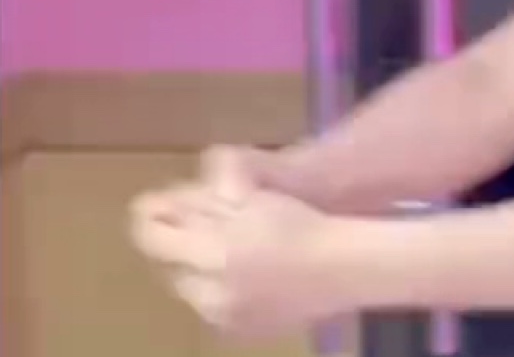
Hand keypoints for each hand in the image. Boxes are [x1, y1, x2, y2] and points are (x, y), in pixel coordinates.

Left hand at [129, 148, 350, 337]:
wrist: (343, 267)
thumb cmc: (300, 223)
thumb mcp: (249, 201)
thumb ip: (199, 204)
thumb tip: (157, 206)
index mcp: (210, 253)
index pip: (153, 238)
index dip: (149, 219)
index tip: (153, 207)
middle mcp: (207, 292)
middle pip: (170, 265)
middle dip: (180, 245)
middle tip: (202, 227)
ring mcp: (222, 316)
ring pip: (191, 290)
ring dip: (198, 269)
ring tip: (228, 252)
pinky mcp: (238, 332)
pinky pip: (212, 308)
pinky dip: (218, 291)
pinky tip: (245, 275)